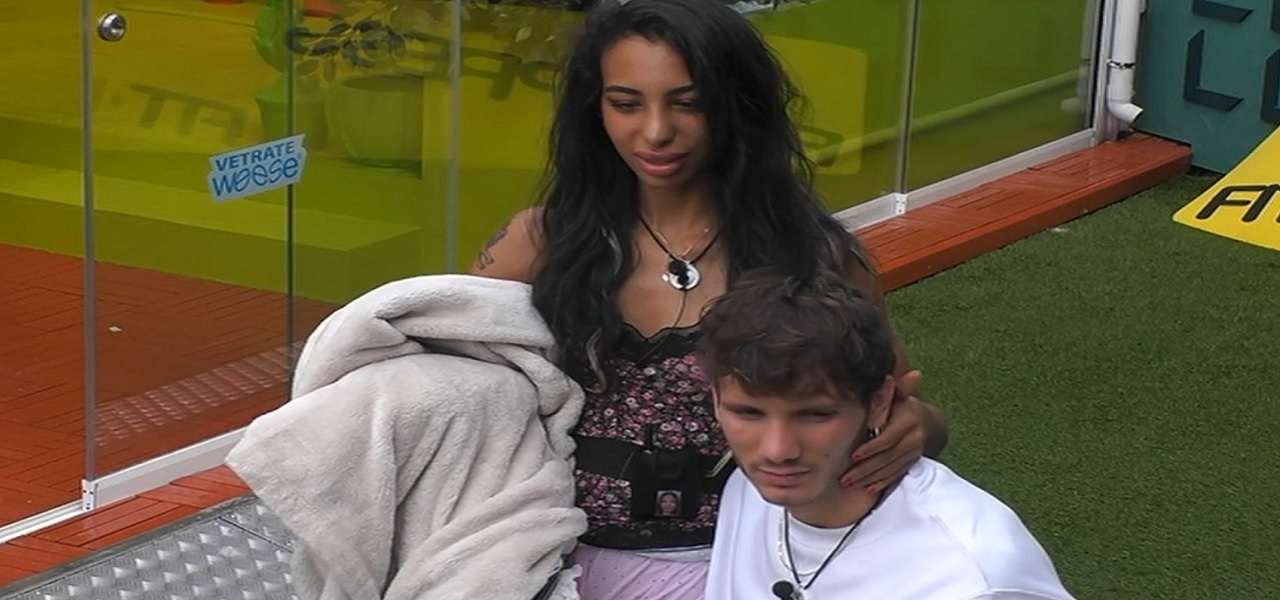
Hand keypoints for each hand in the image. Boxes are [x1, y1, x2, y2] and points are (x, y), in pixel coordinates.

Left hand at [840, 370, 926, 492]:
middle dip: (865, 469)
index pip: (887, 438)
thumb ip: (889, 391)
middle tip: (844, 478)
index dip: (871, 448)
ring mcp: (914, 452)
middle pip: (886, 458)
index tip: (853, 456)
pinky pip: (896, 475)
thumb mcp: (898, 396)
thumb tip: (887, 377)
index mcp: (908, 420)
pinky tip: (868, 489)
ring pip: (890, 469)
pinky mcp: (911, 463)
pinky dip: (882, 483)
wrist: (929, 421)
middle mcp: (914, 438)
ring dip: (869, 479)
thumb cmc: (904, 405)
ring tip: (849, 485)